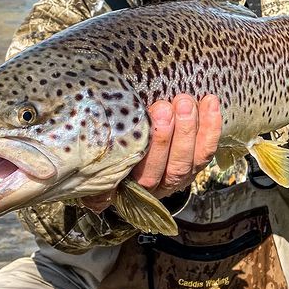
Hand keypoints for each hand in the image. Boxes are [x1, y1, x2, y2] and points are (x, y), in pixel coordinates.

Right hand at [81, 94, 222, 212]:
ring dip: (190, 129)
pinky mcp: (195, 164)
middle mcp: (156, 187)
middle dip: (168, 136)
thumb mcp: (92, 158)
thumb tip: (76, 167)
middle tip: (165, 106)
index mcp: (129, 188)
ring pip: (189, 160)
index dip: (148, 150)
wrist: (125, 159)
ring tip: (185, 101)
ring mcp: (178, 176)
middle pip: (167, 167)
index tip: (142, 123)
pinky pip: (208, 150)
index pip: (140, 176)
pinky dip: (211, 126)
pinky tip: (210, 101)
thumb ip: (90, 159)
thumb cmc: (104, 151)